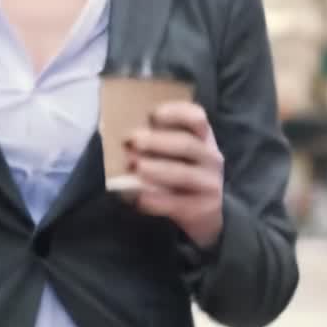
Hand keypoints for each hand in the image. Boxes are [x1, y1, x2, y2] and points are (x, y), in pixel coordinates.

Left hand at [126, 101, 223, 249]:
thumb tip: (116, 135)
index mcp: (203, 138)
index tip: (153, 114)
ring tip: (135, 167)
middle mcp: (210, 157)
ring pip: (183, 174)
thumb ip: (155, 141)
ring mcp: (209, 183)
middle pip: (187, 144)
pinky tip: (139, 198)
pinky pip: (177, 203)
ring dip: (157, 169)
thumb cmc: (181, 174)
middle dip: (158, 141)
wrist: (205, 213)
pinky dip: (156, 201)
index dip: (176, 113)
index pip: (196, 118)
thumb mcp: (176, 154)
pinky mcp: (203, 208)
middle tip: (133, 141)